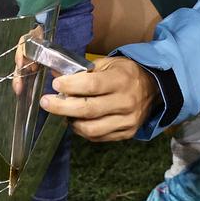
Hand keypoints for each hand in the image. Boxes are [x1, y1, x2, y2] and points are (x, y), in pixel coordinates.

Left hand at [40, 56, 160, 140]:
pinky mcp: (126, 133)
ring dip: (71, 121)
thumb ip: (83, 69)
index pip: (92, 85)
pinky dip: (83, 130)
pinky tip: (77, 120)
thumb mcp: (108, 63)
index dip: (71, 86)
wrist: (154, 87)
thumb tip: (56, 72)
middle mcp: (125, 101)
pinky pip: (98, 137)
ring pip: (91, 128)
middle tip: (45, 102)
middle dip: (62, 106)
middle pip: (88, 109)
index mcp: (121, 79)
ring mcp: (127, 120)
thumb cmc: (126, 72)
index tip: (55, 85)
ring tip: (63, 112)